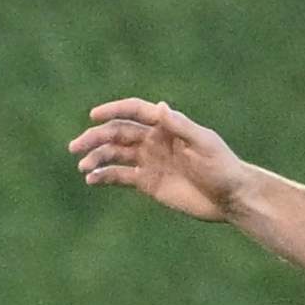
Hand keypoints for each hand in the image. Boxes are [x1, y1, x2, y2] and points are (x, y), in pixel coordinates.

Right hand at [70, 98, 248, 221]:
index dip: (113, 110)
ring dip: (96, 158)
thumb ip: (180, 126)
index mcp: (166, 127)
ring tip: (84, 168)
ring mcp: (149, 161)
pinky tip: (92, 180)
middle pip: (117, 134)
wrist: (229, 197)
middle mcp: (154, 141)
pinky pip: (120, 177)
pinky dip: (104, 177)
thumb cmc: (222, 167)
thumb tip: (160, 107)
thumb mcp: (203, 144)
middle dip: (94, 138)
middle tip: (75, 147)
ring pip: (114, 155)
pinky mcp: (147, 182)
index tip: (93, 116)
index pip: (134, 112)